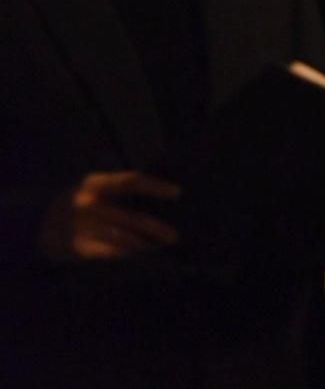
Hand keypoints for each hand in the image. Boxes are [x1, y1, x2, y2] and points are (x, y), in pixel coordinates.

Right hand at [37, 171, 180, 261]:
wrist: (32, 224)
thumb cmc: (73, 201)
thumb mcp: (89, 185)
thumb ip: (116, 186)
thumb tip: (156, 191)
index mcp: (94, 183)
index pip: (131, 181)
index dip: (155, 186)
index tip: (178, 193)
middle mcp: (89, 204)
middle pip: (132, 218)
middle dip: (157, 228)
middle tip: (175, 236)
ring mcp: (83, 227)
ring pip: (124, 239)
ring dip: (146, 245)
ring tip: (160, 247)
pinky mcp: (78, 247)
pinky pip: (109, 253)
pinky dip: (127, 255)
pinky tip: (140, 256)